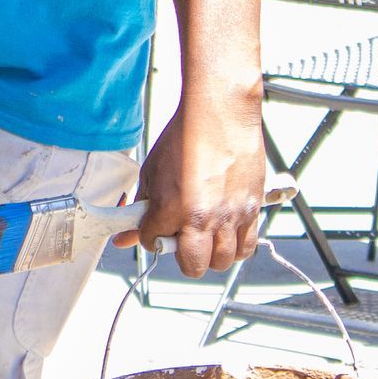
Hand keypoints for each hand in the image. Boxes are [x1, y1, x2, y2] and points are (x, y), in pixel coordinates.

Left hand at [119, 95, 267, 277]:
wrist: (219, 112)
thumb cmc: (184, 136)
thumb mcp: (152, 171)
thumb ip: (142, 208)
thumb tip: (124, 237)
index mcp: (172, 208)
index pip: (153, 243)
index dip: (150, 237)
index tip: (155, 228)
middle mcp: (203, 218)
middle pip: (193, 266)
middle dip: (182, 256)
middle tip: (181, 240)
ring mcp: (231, 215)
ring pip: (222, 262)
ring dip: (210, 255)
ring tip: (205, 236)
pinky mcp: (252, 208)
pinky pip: (247, 246)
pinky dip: (235, 246)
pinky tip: (226, 232)